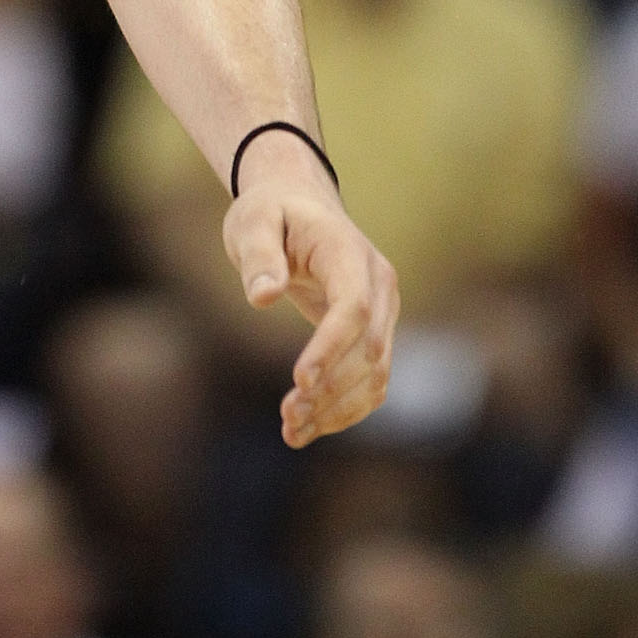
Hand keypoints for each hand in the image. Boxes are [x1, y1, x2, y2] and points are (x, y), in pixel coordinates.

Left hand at [223, 133, 398, 445]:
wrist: (298, 206)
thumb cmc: (272, 212)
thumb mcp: (253, 221)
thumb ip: (258, 254)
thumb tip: (263, 297)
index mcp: (350, 252)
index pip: (354, 307)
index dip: (331, 347)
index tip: (298, 381)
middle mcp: (379, 285)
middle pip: (368, 349)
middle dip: (331, 389)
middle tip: (287, 417)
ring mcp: (383, 312)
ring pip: (374, 375)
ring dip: (338, 409)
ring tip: (292, 432)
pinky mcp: (374, 335)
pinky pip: (370, 382)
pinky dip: (344, 410)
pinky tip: (309, 428)